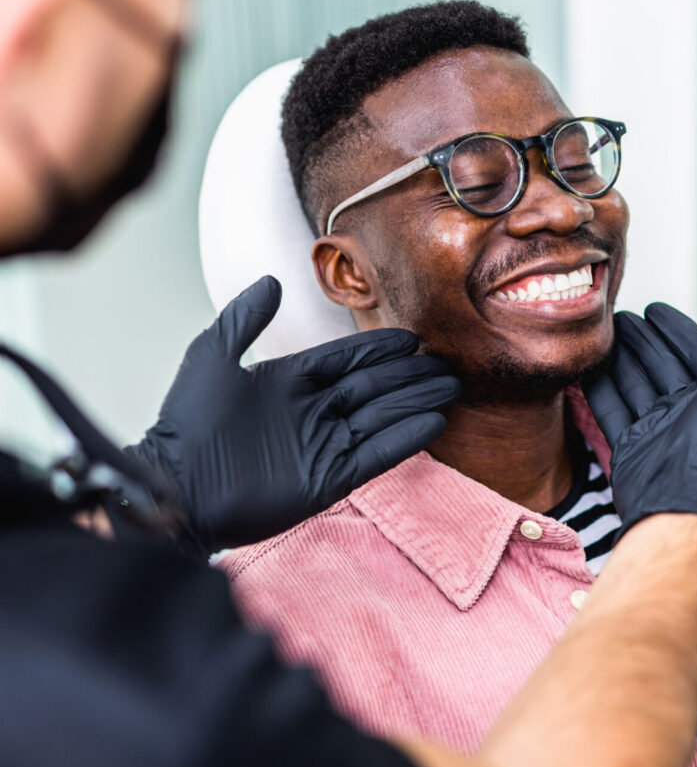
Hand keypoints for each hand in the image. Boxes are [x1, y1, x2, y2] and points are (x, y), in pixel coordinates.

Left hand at [128, 276, 460, 554]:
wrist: (176, 486)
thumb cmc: (186, 422)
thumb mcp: (211, 356)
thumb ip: (243, 318)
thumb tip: (273, 280)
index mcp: (288, 382)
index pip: (344, 359)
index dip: (377, 349)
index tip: (411, 338)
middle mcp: (311, 412)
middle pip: (372, 386)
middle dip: (409, 375)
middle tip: (446, 364)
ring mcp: (322, 446)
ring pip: (381, 416)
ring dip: (416, 401)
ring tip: (451, 388)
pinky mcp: (328, 479)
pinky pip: (375, 454)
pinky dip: (405, 439)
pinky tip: (433, 422)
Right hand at [583, 303, 696, 556]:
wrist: (681, 495)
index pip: (694, 350)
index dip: (676, 328)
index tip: (654, 308)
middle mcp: (687, 410)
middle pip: (659, 364)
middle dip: (641, 338)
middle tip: (618, 315)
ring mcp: (656, 428)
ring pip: (633, 382)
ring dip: (618, 357)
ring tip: (602, 334)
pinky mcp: (629, 445)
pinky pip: (611, 408)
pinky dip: (598, 387)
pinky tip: (587, 368)